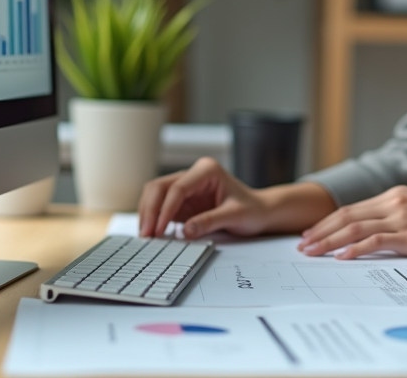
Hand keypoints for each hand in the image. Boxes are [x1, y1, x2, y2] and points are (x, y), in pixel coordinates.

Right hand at [138, 157, 263, 237]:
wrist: (260, 212)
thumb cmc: (252, 210)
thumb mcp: (234, 216)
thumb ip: (210, 222)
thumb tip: (185, 231)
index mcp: (207, 170)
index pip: (178, 187)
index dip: (165, 209)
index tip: (158, 229)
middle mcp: (193, 175)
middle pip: (160, 187)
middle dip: (150, 210)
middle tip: (146, 235)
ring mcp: (186, 187)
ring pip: (155, 195)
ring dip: (148, 214)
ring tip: (145, 237)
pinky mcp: (182, 201)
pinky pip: (160, 207)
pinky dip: (154, 219)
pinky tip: (152, 234)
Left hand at [296, 185, 406, 261]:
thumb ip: (395, 216)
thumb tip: (373, 232)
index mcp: (393, 196)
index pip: (351, 208)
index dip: (328, 221)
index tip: (312, 232)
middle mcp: (393, 202)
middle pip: (347, 216)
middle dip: (321, 231)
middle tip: (302, 244)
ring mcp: (400, 218)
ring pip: (354, 228)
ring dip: (329, 241)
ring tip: (312, 252)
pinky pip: (374, 241)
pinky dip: (354, 249)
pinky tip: (341, 258)